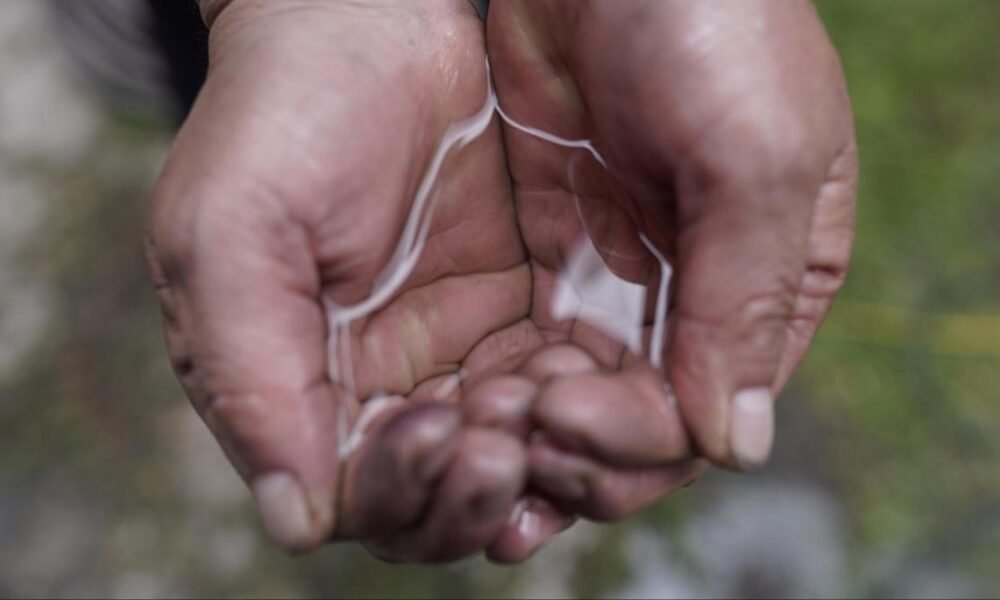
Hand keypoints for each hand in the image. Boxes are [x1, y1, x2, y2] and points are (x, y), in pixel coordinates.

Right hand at [146, 0, 541, 560]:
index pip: (356, 496)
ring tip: (550, 404)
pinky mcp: (512, 309)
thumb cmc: (280, 116)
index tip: (443, 434)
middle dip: (475, 488)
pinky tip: (583, 374)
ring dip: (535, 451)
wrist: (364, 25)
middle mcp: (376, 384)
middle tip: (506, 442)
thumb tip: (295, 520)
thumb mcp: (232, 236)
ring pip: (503, 452)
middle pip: (438, 495)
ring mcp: (450, 349)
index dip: (403, 492)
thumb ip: (252, 378)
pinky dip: (572, 395)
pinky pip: (552, 383)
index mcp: (296, 386)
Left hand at [482, 0, 856, 509]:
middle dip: (579, 444)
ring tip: (475, 437)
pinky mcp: (555, 247)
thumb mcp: (753, 152)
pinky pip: (532, 339)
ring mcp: (623, 272)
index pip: (711, 406)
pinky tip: (464, 403)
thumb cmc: (709, 22)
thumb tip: (733, 443)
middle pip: (641, 417)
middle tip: (512, 440)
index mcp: (772, 281)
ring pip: (582, 390)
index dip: (639, 438)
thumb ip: (743, 299)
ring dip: (532, 426)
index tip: (562, 421)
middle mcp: (701, 291)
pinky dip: (502, 378)